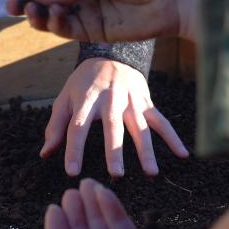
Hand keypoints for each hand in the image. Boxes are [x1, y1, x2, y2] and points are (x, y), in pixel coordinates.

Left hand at [45, 58, 188, 176]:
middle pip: (112, 127)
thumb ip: (56, 126)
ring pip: (140, 127)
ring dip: (146, 150)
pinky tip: (183, 154)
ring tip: (151, 173)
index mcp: (86, 100)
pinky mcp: (146, 102)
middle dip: (115, 150)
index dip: (74, 149)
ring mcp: (131, 101)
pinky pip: (161, 121)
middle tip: (116, 174)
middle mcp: (110, 100)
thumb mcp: (65, 99)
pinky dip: (173, 137)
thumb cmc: (83, 83)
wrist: (111, 55)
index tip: (72, 171)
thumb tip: (45, 154)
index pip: (78, 127)